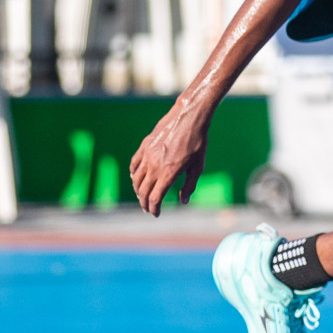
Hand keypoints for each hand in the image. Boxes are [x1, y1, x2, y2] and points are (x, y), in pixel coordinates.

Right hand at [130, 100, 211, 215]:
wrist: (189, 118)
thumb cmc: (197, 143)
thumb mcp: (198, 166)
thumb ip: (189, 185)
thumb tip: (183, 201)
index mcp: (168, 174)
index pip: (155, 198)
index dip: (154, 209)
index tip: (156, 214)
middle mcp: (155, 166)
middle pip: (143, 191)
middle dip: (145, 203)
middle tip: (148, 208)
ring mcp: (147, 155)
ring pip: (136, 179)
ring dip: (138, 191)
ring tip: (143, 196)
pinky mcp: (144, 146)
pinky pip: (134, 164)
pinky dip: (134, 174)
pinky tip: (137, 178)